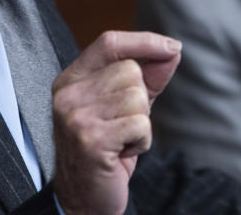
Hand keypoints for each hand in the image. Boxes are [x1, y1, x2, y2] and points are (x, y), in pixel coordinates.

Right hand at [51, 30, 181, 214]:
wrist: (83, 199)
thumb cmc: (106, 150)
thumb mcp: (124, 107)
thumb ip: (146, 77)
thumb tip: (172, 50)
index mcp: (71, 80)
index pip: (109, 43)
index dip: (144, 41)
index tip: (173, 47)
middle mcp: (68, 94)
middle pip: (131, 71)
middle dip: (141, 100)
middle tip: (122, 126)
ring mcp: (76, 116)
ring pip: (138, 97)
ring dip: (141, 123)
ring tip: (121, 140)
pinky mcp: (91, 139)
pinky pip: (141, 124)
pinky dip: (142, 141)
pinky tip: (123, 153)